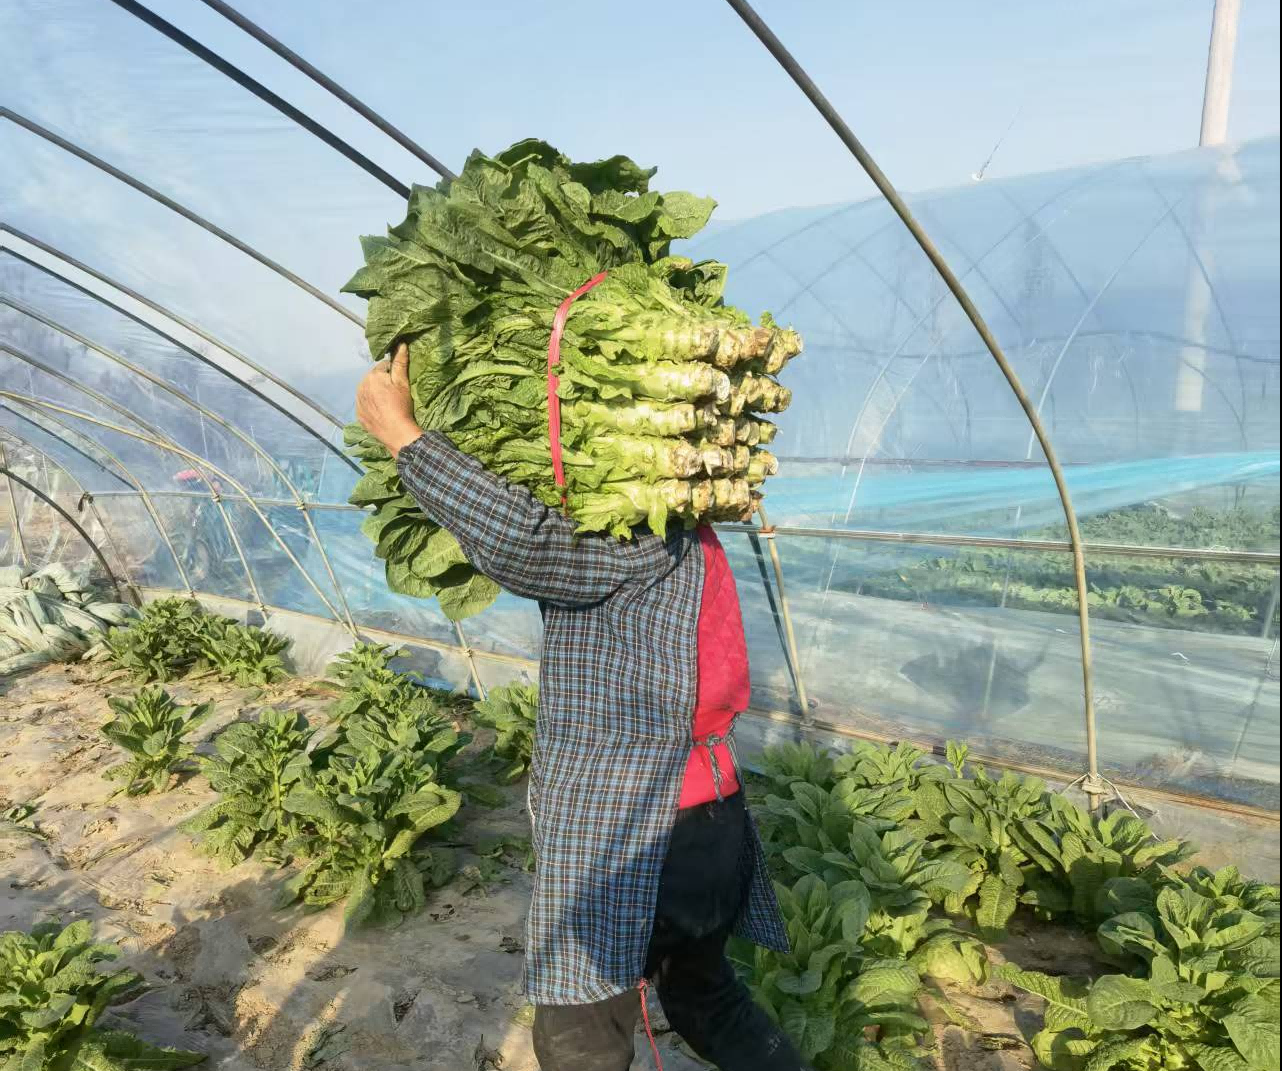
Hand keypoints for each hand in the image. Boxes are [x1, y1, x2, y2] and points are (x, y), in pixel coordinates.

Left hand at [356, 343, 421, 457]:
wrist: (397, 432)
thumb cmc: (401, 405)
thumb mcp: (403, 382)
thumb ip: (400, 362)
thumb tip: (400, 344)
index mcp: (372, 376)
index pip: (383, 367)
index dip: (393, 373)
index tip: (399, 383)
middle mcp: (361, 386)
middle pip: (374, 378)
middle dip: (382, 383)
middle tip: (394, 394)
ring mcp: (358, 401)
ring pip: (368, 391)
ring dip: (376, 393)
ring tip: (388, 403)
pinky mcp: (359, 414)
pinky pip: (365, 404)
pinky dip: (371, 405)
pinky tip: (381, 411)